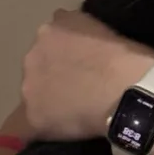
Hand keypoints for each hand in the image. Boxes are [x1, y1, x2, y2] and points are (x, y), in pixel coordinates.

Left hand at [21, 9, 153, 139]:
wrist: (124, 90)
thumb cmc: (125, 58)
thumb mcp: (104, 28)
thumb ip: (84, 32)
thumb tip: (83, 43)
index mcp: (50, 30)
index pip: (52, 40)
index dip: (67, 53)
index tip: (84, 62)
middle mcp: (32, 54)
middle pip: (39, 65)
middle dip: (55, 74)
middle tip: (81, 85)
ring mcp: (29, 87)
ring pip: (35, 93)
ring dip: (51, 98)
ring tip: (78, 108)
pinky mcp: (33, 116)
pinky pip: (38, 123)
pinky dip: (51, 124)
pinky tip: (71, 126)